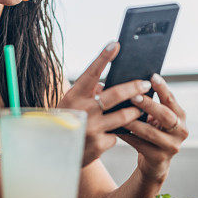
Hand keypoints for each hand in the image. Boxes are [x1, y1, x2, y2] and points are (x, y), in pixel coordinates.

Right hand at [58, 42, 150, 166]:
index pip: (91, 73)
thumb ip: (88, 93)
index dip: (103, 57)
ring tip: (140, 108)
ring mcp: (91, 129)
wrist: (52, 153)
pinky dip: (116, 133)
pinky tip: (111, 135)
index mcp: (73, 96)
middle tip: (146, 83)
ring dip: (135, 111)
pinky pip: (116, 136)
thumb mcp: (71, 105)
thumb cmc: (65, 122)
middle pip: (115, 94)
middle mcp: (82, 111)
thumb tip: (111, 84)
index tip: (115, 44)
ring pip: (124, 116)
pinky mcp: (99, 145)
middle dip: (134, 87)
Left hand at [116, 73, 187, 181]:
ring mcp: (172, 146)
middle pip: (165, 115)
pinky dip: (128, 136)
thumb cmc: (153, 132)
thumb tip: (132, 84)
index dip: (162, 88)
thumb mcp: (157, 118)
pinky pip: (140, 145)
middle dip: (148, 105)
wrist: (155, 162)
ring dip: (134, 122)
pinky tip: (116, 130)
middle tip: (133, 96)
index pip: (171, 100)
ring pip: (151, 132)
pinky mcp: (159, 158)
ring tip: (120, 114)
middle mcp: (181, 131)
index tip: (152, 76)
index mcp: (180, 116)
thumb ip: (151, 104)